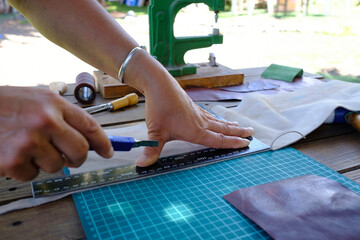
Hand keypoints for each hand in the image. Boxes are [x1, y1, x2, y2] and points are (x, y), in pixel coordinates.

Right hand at [0, 86, 112, 180]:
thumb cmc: (3, 105)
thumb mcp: (36, 99)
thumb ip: (61, 116)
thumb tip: (86, 138)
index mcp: (53, 103)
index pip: (89, 125)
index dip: (103, 142)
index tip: (108, 152)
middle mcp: (45, 121)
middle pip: (81, 151)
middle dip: (78, 158)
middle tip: (70, 158)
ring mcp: (30, 141)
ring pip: (57, 166)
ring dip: (45, 162)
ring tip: (26, 146)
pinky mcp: (13, 160)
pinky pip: (32, 175)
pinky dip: (24, 169)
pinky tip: (12, 153)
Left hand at [133, 66, 253, 166]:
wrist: (158, 84)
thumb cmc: (159, 107)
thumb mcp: (155, 131)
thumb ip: (152, 149)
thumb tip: (142, 165)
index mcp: (195, 130)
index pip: (218, 140)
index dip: (232, 143)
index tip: (246, 143)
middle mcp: (200, 122)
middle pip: (223, 129)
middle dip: (238, 133)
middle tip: (251, 133)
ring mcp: (197, 113)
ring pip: (217, 121)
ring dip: (229, 125)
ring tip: (239, 127)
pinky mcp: (192, 107)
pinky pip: (209, 115)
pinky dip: (217, 119)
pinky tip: (216, 119)